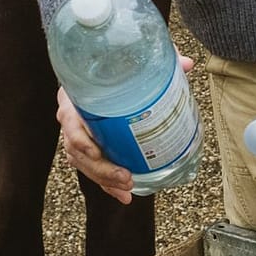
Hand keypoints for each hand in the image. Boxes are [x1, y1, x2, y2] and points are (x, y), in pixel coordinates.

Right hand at [56, 52, 197, 203]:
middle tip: (125, 177)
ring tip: (127, 189)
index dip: (79, 138)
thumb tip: (186, 64)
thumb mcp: (134, 59)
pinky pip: (93, 170)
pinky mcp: (87, 149)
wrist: (101, 71)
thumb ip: (157, 59)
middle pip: (76, 150)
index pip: (69, 120)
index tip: (95, 150)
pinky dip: (108, 185)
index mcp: (75, 96)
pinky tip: (124, 196)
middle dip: (100, 169)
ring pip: (83, 164)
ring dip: (104, 180)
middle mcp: (72, 117)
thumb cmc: (113, 66)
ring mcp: (77, 135)